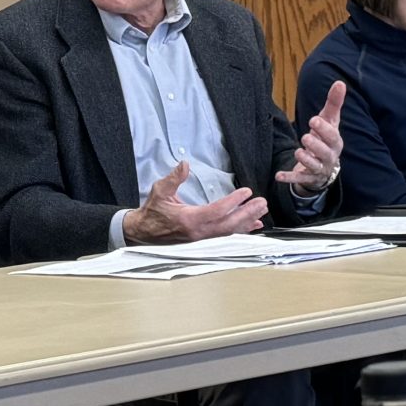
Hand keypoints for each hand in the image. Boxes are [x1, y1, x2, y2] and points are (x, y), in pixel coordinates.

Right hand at [123, 162, 267, 243]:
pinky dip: (241, 231)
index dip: (234, 201)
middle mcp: (198, 232)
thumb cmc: (153, 211)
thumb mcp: (160, 191)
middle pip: (229, 224)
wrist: (143, 232)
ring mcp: (202, 239)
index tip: (246, 192)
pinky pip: (226, 236)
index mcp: (189, 219)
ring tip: (261, 211)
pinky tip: (253, 226)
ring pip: (230, 232)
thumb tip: (184, 164)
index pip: (217, 210)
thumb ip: (174, 178)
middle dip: (247, 213)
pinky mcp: (204, 240)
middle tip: (262, 203)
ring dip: (247, 221)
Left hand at [287, 81, 344, 195]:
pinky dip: (289, 178)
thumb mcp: (329, 121)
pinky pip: (298, 179)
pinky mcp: (307, 178)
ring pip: (313, 166)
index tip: (313, 120)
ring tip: (298, 152)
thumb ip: (333, 103)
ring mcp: (318, 169)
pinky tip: (278, 176)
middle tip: (305, 137)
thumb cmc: (326, 138)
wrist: (324, 166)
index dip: (324, 129)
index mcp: (335, 142)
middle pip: (325, 152)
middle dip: (316, 145)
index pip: (332, 136)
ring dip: (306, 159)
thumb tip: (340, 82)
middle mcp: (329, 157)